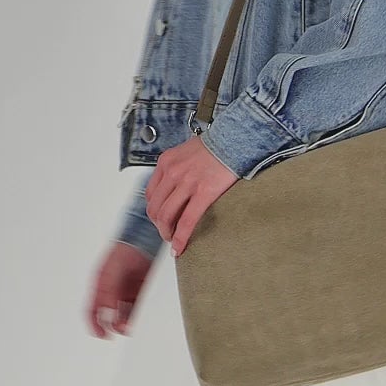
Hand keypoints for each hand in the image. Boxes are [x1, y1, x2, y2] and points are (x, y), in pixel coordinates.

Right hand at [85, 240, 154, 338]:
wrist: (143, 238)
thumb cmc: (124, 250)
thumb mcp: (112, 271)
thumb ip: (109, 291)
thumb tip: (107, 311)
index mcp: (99, 284)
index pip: (91, 309)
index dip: (93, 324)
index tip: (100, 334)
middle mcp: (110, 289)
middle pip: (106, 315)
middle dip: (111, 325)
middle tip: (119, 330)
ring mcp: (124, 290)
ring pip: (121, 313)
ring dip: (123, 322)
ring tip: (129, 327)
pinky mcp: (137, 290)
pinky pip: (134, 307)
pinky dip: (134, 315)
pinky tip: (137, 319)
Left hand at [146, 135, 239, 256]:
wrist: (235, 137)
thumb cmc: (216, 145)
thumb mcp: (186, 152)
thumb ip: (177, 168)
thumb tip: (175, 188)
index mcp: (166, 162)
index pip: (150, 194)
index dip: (154, 211)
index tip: (161, 220)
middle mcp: (172, 172)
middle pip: (155, 207)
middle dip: (159, 225)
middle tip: (167, 234)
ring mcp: (187, 182)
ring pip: (166, 216)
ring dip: (167, 233)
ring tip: (173, 241)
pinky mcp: (204, 192)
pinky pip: (187, 221)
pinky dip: (181, 238)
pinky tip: (179, 247)